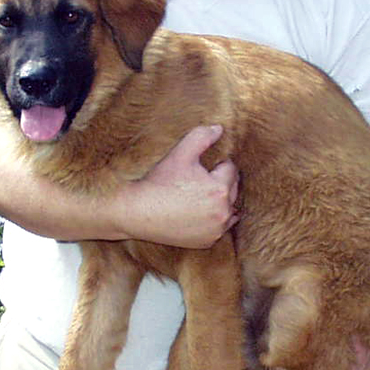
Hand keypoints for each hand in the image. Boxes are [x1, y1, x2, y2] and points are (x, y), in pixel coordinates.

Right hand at [121, 124, 238, 247]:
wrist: (137, 213)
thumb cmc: (159, 182)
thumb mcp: (180, 154)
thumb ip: (202, 137)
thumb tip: (220, 128)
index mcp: (220, 189)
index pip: (230, 169)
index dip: (214, 165)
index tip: (195, 169)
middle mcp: (223, 213)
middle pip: (232, 189)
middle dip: (219, 182)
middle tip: (194, 181)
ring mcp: (216, 230)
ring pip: (229, 209)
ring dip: (220, 202)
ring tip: (197, 196)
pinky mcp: (207, 242)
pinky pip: (219, 227)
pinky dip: (212, 220)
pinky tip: (196, 213)